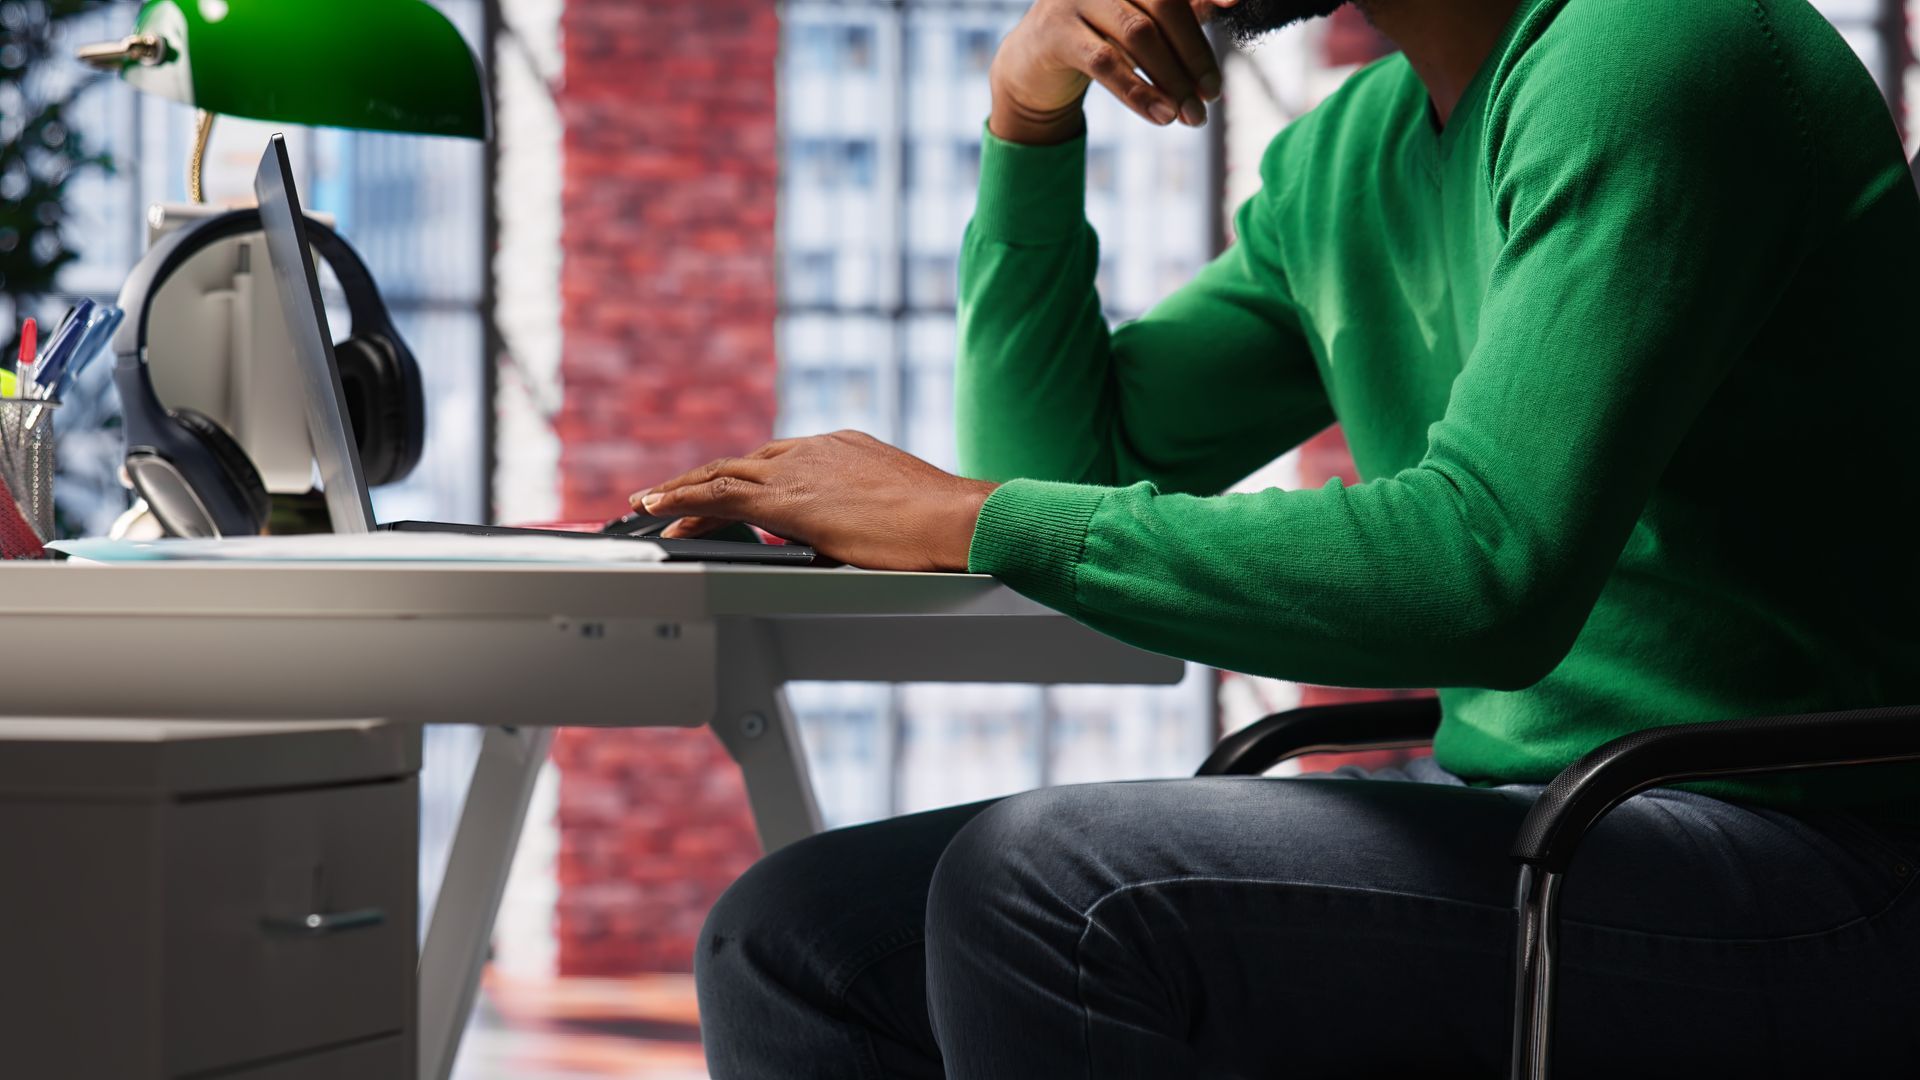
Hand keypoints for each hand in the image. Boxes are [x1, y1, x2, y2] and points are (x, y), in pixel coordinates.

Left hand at [632, 431, 999, 572]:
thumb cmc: (941, 526)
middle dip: (701, 480)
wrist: (957, 519)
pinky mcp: (790, 501)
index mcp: (842, 448)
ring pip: (722, 474)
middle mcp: (816, 449)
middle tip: (666, 496)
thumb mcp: (893, 510)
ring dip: (679, 490)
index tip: (724, 491)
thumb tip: (849, 538)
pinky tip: (659, 511)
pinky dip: (684, 499)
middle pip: (743, 463)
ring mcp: (801, 470)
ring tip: (647, 506)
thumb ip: (860, 515)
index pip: (777, 460)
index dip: (744, 476)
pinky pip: (721, 495)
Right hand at [988, 0, 1235, 143]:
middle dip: (1194, 54)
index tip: (1236, 4)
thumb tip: (1233, 2)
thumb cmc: (1100, 37)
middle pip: (1164, 5)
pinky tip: (1160, 116)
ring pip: (1138, 34)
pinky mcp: (1054, 31)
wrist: (1033, 62)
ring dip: (1171, 80)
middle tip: (1213, 96)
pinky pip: (1105, 62)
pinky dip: (1138, 93)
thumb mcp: (1142, 22)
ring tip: (1190, 116)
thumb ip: (1184, 9)